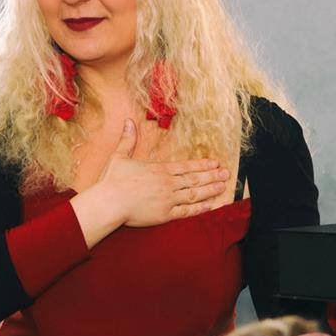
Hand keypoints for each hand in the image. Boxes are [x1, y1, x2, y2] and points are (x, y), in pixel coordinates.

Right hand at [95, 119, 229, 226]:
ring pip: (194, 194)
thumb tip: (128, 121)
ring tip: (223, 186)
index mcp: (159, 169)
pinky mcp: (164, 214)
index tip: (214, 163)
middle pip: (194, 179)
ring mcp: (168, 199)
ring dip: (210, 190)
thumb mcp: (119, 156)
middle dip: (212, 176)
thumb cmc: (112, 180)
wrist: (109, 202)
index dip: (202, 165)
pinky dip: (199, 208)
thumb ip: (128, 140)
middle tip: (226, 173)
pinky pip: (186, 211)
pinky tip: (210, 205)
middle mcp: (167, 183)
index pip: (186, 166)